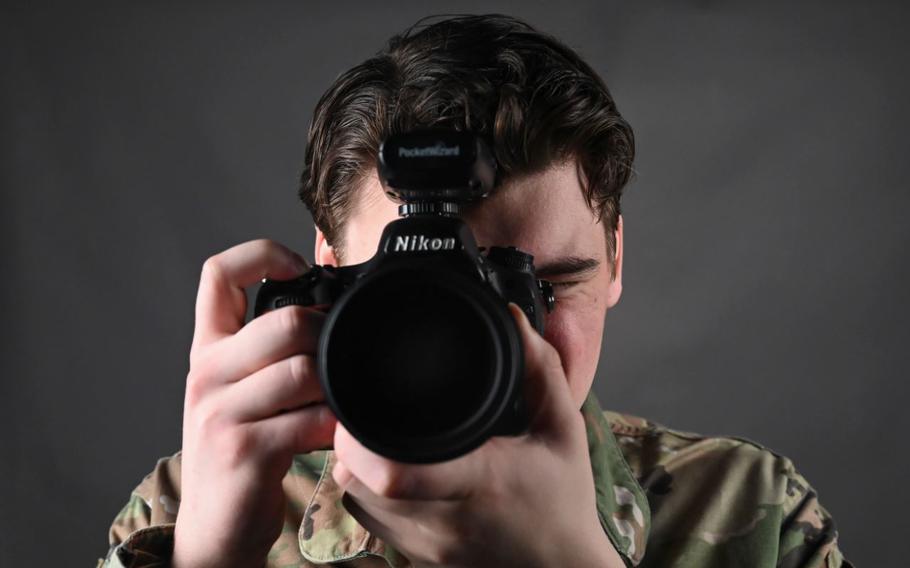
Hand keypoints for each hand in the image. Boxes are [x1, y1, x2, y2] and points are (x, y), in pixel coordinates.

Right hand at [173, 239, 336, 567]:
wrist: (215, 527)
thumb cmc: (241, 453)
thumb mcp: (242, 392)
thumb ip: (271, 350)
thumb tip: (327, 298)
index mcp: (208, 351)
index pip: (218, 273)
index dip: (263, 254)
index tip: (298, 268)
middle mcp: (206, 373)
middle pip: (284, 321)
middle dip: (327, 338)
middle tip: (338, 361)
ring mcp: (220, 411)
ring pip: (303, 369)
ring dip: (334, 389)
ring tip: (332, 406)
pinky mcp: (242, 448)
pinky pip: (309, 419)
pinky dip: (333, 426)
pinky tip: (330, 435)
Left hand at [332, 304, 624, 567]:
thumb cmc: (563, 503)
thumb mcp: (563, 430)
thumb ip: (541, 370)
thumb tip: (512, 317)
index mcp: (477, 484)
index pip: (396, 473)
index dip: (362, 439)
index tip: (360, 401)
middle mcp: (440, 521)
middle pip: (358, 479)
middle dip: (349, 437)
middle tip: (363, 402)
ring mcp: (421, 545)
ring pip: (354, 497)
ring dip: (354, 460)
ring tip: (375, 429)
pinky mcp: (412, 557)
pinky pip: (366, 516)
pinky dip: (365, 484)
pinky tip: (389, 461)